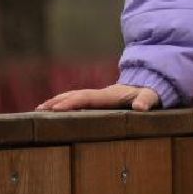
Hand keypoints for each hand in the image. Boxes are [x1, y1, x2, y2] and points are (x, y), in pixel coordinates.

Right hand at [38, 84, 159, 111]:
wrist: (153, 83)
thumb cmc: (153, 93)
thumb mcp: (152, 96)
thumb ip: (147, 100)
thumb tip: (140, 107)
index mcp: (111, 94)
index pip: (88, 98)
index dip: (72, 102)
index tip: (56, 108)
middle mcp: (103, 93)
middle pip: (77, 95)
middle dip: (58, 102)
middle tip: (39, 110)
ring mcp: (101, 95)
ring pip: (76, 96)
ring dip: (58, 101)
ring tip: (40, 109)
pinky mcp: (101, 98)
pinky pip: (80, 100)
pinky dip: (66, 102)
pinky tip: (55, 109)